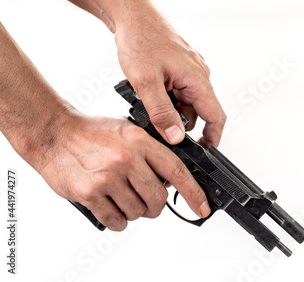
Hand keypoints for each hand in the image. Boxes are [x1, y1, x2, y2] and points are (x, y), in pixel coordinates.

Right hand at [38, 110, 209, 230]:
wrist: (54, 133)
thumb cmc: (92, 132)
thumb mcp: (129, 130)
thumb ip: (151, 151)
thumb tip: (172, 179)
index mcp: (140, 141)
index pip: (177, 171)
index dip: (193, 193)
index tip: (202, 207)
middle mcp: (126, 159)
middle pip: (158, 198)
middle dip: (156, 206)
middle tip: (148, 201)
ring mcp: (107, 178)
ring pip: (138, 212)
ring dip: (135, 211)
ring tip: (122, 197)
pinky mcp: (90, 193)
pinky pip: (116, 221)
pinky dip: (118, 220)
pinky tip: (112, 207)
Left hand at [114, 0, 225, 146]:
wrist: (132, 14)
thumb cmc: (140, 40)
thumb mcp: (145, 81)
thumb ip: (161, 112)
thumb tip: (175, 137)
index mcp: (197, 79)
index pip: (216, 116)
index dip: (213, 138)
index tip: (204, 153)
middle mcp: (199, 75)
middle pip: (199, 111)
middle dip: (180, 123)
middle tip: (156, 125)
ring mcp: (191, 70)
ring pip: (187, 102)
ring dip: (170, 109)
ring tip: (146, 100)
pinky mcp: (181, 67)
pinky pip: (180, 90)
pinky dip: (167, 97)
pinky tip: (149, 91)